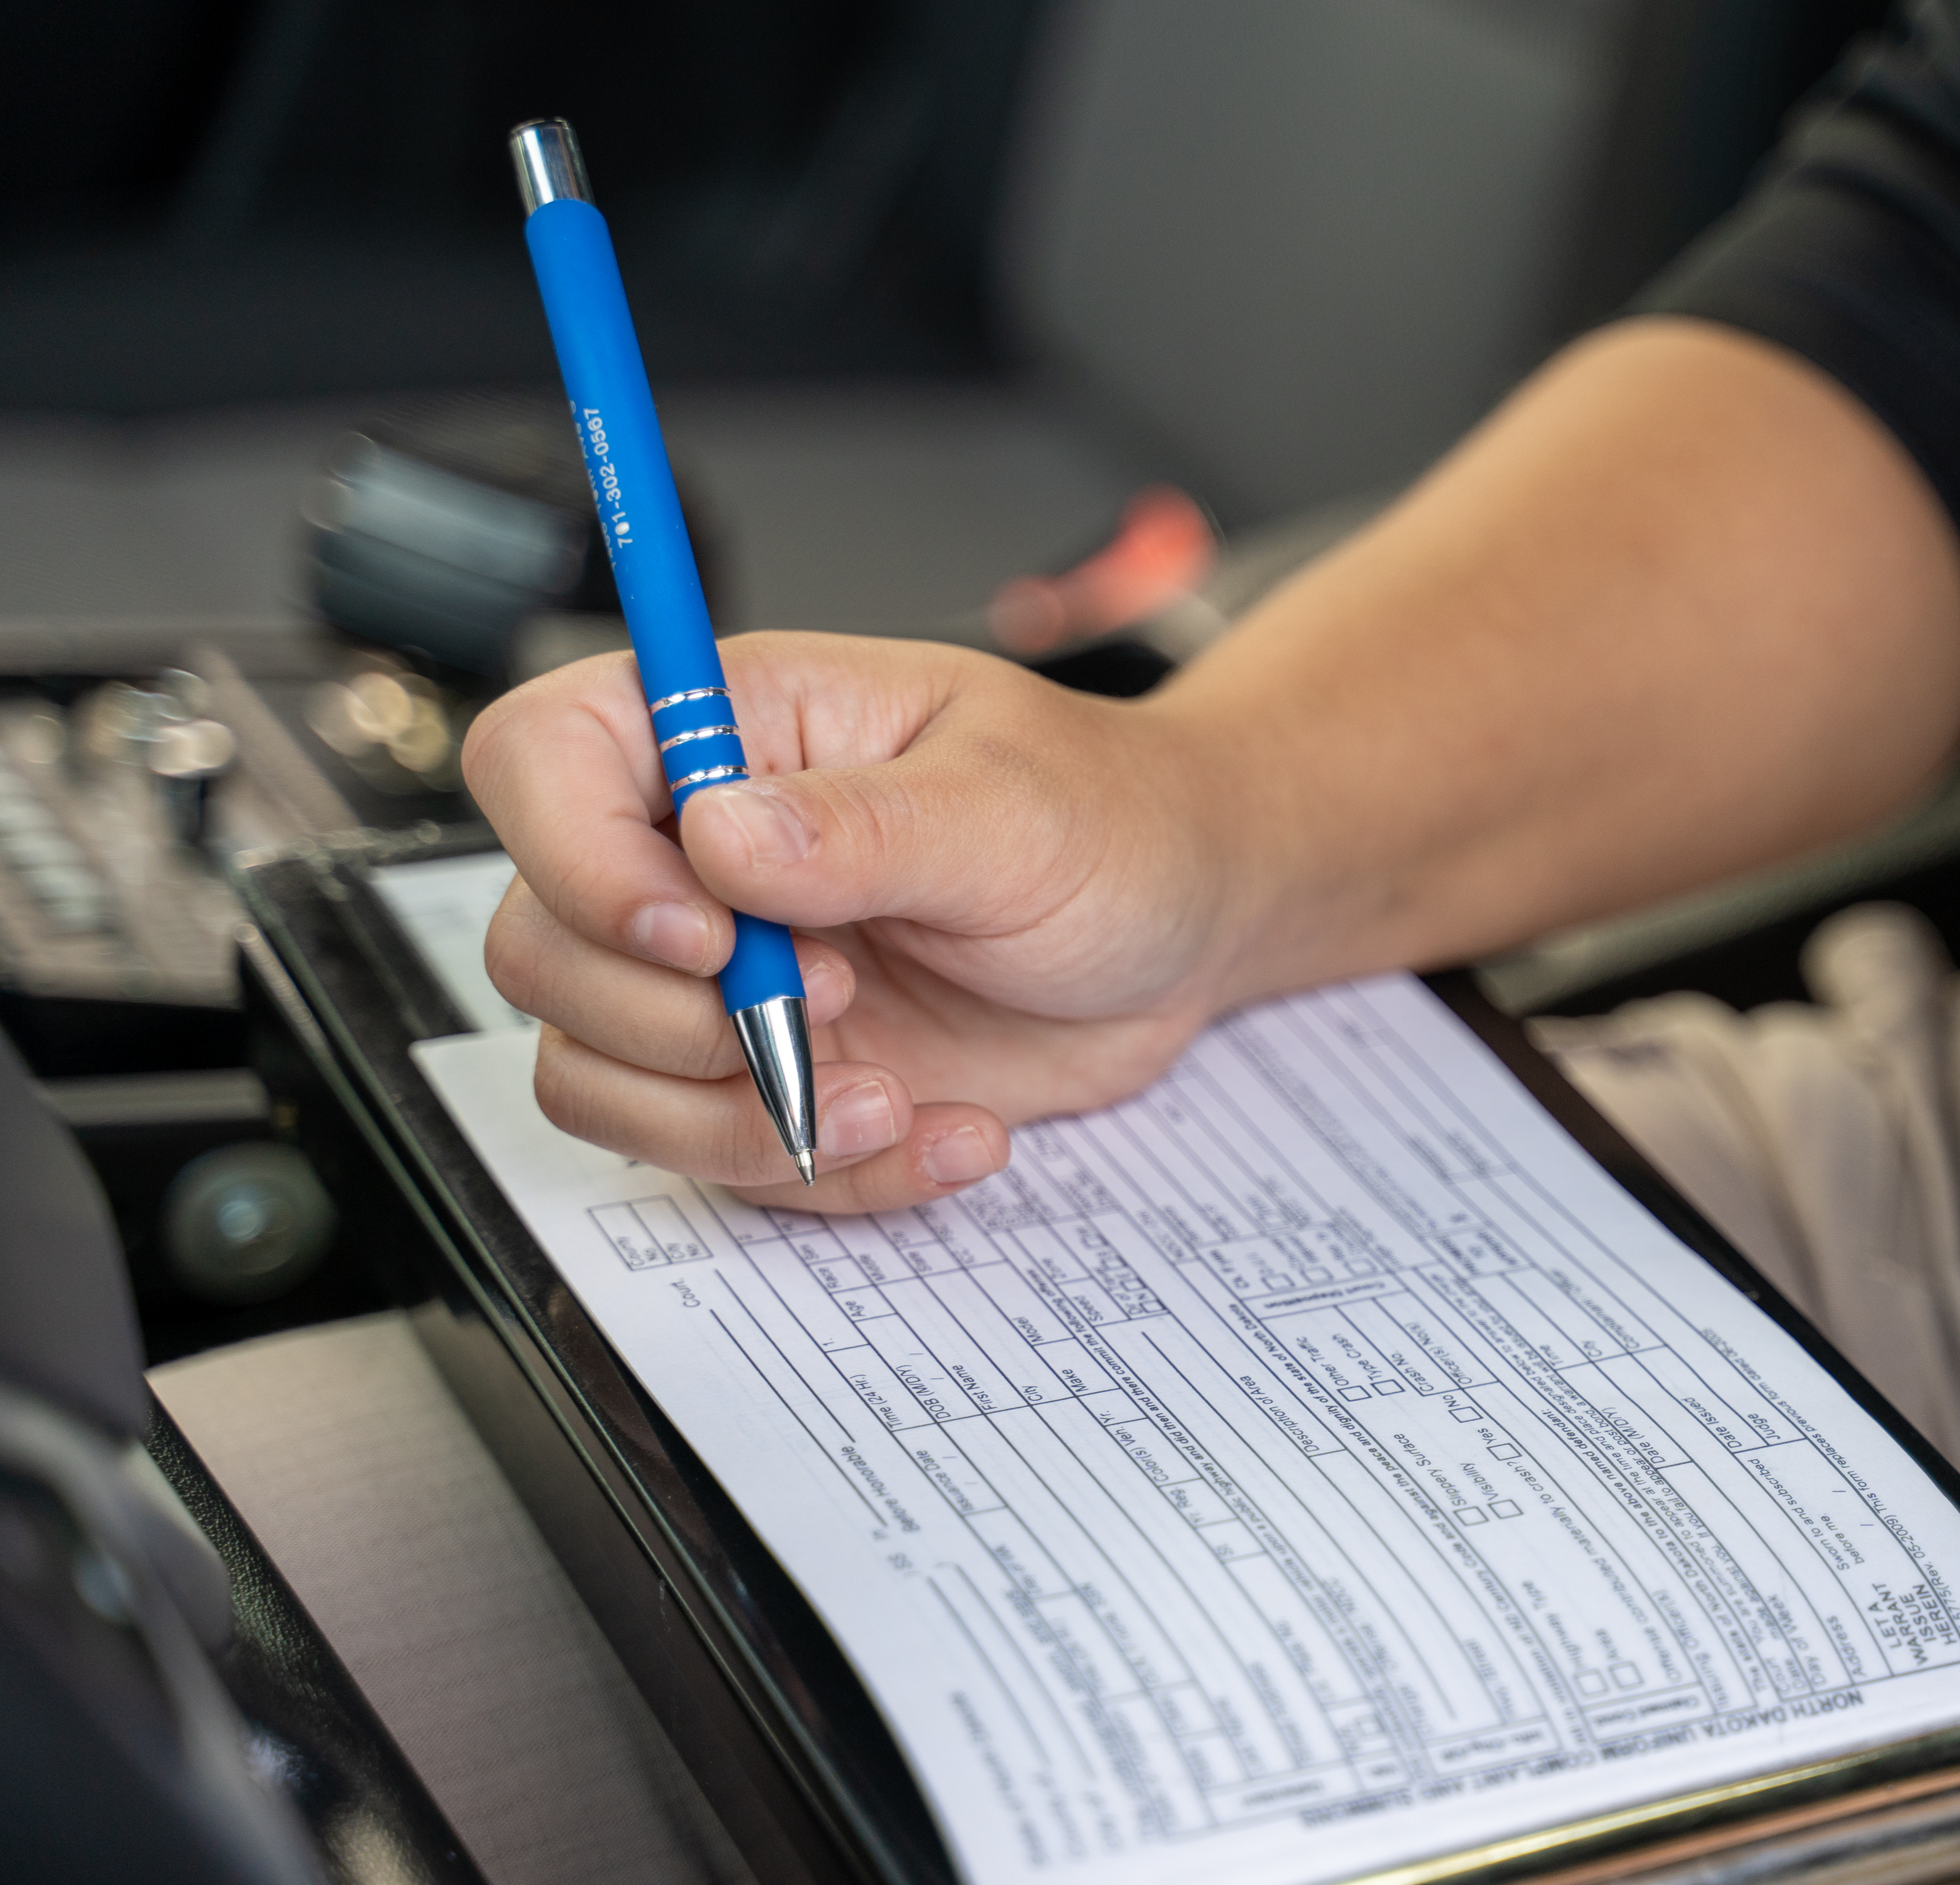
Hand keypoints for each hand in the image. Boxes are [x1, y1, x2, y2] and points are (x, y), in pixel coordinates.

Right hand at [464, 632, 1247, 1212]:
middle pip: (542, 947)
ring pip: (595, 1075)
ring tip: (894, 1096)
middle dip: (673, 1022)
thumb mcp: (1015, 807)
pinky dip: (829, 1175)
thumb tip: (724, 837)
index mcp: (737, 728)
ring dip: (733, 1122)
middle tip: (835, 1007)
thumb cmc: (1112, 821)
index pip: (541, 758)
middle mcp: (700, 852)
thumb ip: (866, 825)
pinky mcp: (767, 1076)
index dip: (578, 861)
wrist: (1182, 925)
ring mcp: (722, 976)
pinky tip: (949, 1133)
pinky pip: (714, 1156)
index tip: (704, 936)